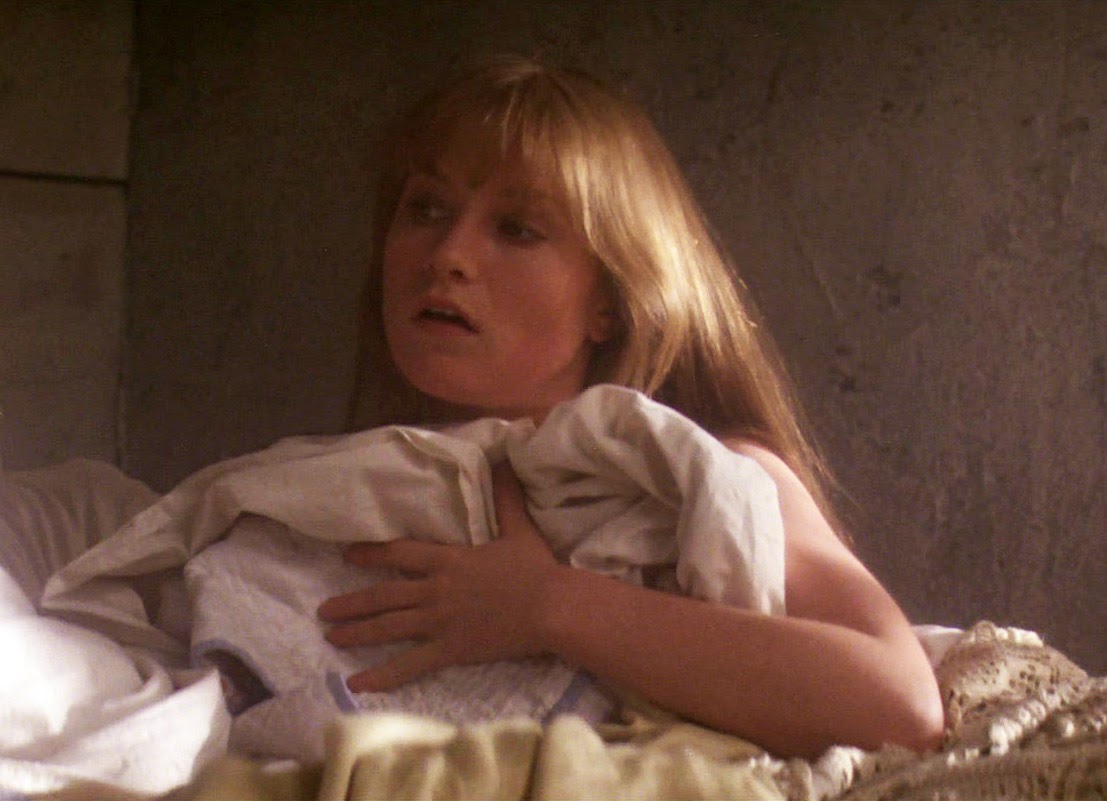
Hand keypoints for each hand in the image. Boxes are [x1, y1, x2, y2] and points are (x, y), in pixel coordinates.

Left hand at [318, 462, 558, 691]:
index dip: (372, 554)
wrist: (552, 608)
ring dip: (358, 632)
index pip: (401, 553)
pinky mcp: (451, 649)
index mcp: (449, 559)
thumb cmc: (538, 570)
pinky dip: (382, 675)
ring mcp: (440, 621)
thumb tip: (505, 460)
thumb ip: (506, 497)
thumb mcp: (519, 528)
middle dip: (352, 602)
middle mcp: (436, 589)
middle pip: (384, 595)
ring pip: (389, 627)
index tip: (347, 555)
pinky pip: (410, 664)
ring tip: (331, 636)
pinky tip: (356, 683)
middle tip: (323, 609)